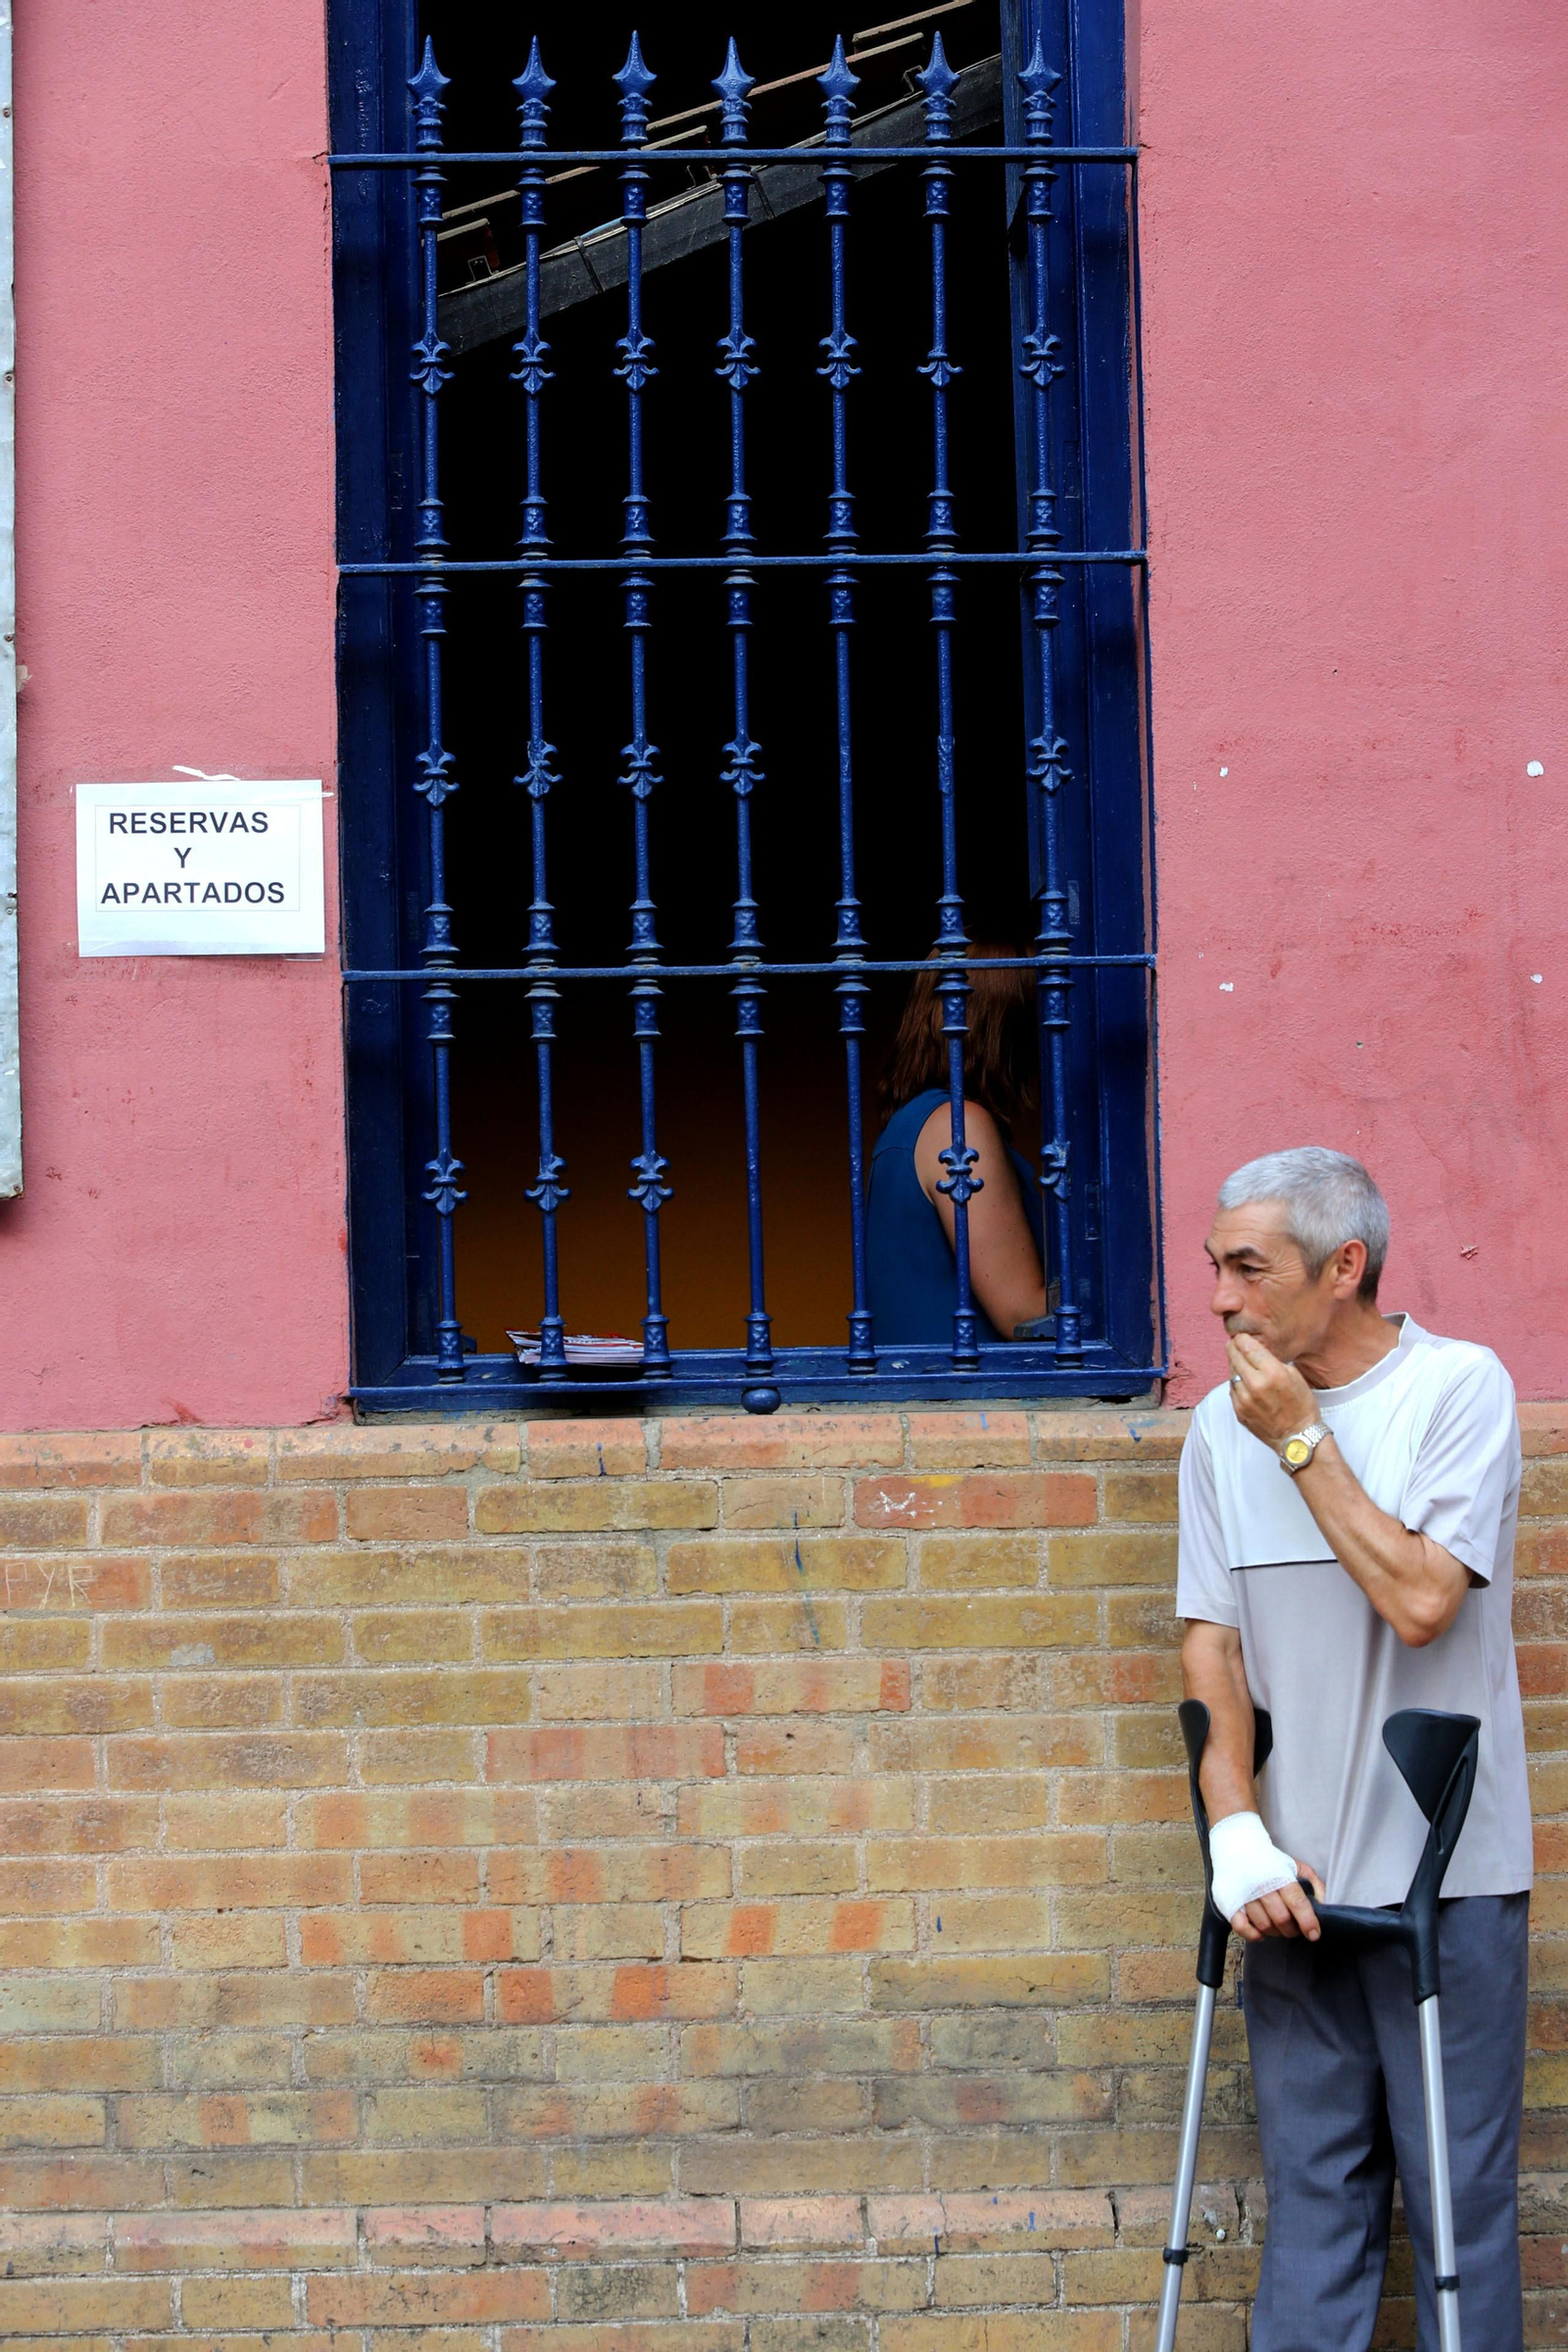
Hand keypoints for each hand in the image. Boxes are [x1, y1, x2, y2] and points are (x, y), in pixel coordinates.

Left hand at [1227, 1332, 1319, 1450]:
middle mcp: (1255, 1385)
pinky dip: (1236, 1383)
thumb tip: (1255, 1350)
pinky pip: (1232, 1389)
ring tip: (1241, 1363)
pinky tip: (1244, 1382)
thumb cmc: (1301, 1407)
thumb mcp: (1295, 1376)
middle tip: (1235, 1344)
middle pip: (1234, 1356)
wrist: (1298, 1437)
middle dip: (1234, 1348)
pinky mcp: (1239, 1411)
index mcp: (1272, 1373)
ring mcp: (1244, 1400)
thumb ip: (1273, 1361)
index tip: (1241, 1337)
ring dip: (1234, 1365)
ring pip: (1231, 1373)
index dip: (1242, 1339)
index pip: (1247, 1346)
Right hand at [1232, 1862, 1324, 1942]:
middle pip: (1281, 1919)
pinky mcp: (1231, 1903)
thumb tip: (1324, 1904)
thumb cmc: (1269, 1861)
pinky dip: (1254, 1935)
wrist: (1237, 1846)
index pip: (1297, 1902)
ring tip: (1278, 1925)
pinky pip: (1242, 1927)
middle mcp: (1261, 1886)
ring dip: (1275, 1932)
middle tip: (1294, 1927)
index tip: (1314, 1933)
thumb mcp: (1295, 1866)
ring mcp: (1244, 1895)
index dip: (1308, 1921)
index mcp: (1279, 1875)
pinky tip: (1261, 1931)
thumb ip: (1314, 1883)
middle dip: (1292, 1929)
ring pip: (1264, 1925)